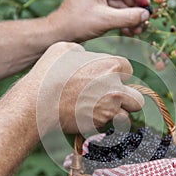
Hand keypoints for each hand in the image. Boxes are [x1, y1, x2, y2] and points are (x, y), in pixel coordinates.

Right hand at [29, 42, 143, 134]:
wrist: (38, 101)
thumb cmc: (50, 72)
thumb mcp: (65, 49)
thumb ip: (83, 51)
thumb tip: (84, 55)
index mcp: (112, 66)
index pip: (128, 70)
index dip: (118, 74)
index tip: (107, 77)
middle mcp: (116, 89)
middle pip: (137, 99)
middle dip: (128, 100)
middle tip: (113, 99)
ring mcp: (109, 109)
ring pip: (125, 118)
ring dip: (116, 115)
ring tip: (101, 112)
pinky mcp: (99, 125)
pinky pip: (106, 127)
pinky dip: (100, 124)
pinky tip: (86, 117)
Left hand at [48, 0, 149, 41]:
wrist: (59, 36)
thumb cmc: (76, 24)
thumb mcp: (105, 20)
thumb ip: (128, 17)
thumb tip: (146, 15)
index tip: (147, 6)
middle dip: (135, 9)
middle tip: (144, 21)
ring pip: (121, 5)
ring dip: (131, 18)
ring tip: (138, 30)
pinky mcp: (98, 9)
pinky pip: (115, 12)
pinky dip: (123, 21)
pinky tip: (130, 32)